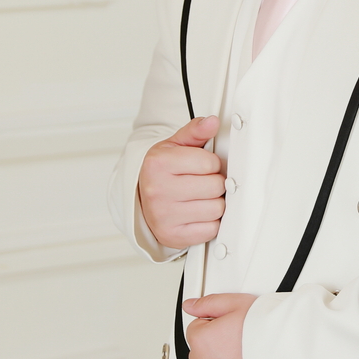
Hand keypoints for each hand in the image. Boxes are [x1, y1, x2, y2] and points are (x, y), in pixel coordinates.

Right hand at [139, 115, 223, 249]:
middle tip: (203, 182)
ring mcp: (165, 215)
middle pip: (215, 186)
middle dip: (214, 183)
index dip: (212, 163)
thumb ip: (195, 132)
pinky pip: (211, 229)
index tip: (203, 166)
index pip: (209, 162)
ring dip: (214, 203)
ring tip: (200, 198)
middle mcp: (159, 190)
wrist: (141, 200)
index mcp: (159, 163)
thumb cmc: (161, 172)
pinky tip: (198, 214)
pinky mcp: (174, 235)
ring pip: (217, 209)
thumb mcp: (174, 146)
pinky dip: (210, 223)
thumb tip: (212, 122)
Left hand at [184, 293, 257, 358]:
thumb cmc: (268, 333)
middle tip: (238, 346)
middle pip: (199, 353)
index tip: (230, 330)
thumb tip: (190, 306)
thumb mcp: (238, 304)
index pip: (196, 329)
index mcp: (202, 339)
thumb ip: (209, 304)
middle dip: (214, 349)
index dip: (215, 327)